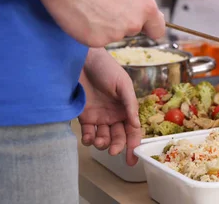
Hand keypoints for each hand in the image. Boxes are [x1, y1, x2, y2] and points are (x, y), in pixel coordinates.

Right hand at [38, 0, 164, 46]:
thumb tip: (146, 10)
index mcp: (146, 7)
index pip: (157, 29)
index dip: (150, 27)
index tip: (145, 27)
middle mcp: (134, 23)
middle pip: (132, 29)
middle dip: (122, 21)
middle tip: (105, 5)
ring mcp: (115, 34)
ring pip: (113, 34)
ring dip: (105, 26)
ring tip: (91, 6)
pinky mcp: (96, 41)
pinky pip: (97, 39)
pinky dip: (90, 31)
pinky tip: (83, 15)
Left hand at [78, 48, 141, 165]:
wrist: (82, 60)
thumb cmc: (106, 68)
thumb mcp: (123, 84)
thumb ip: (130, 104)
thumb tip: (135, 124)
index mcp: (126, 108)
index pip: (132, 130)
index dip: (134, 144)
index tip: (133, 158)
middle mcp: (114, 114)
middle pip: (118, 137)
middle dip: (117, 146)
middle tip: (114, 151)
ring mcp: (99, 116)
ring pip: (103, 138)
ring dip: (103, 143)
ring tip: (99, 141)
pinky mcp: (84, 116)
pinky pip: (88, 133)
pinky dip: (88, 139)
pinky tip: (89, 137)